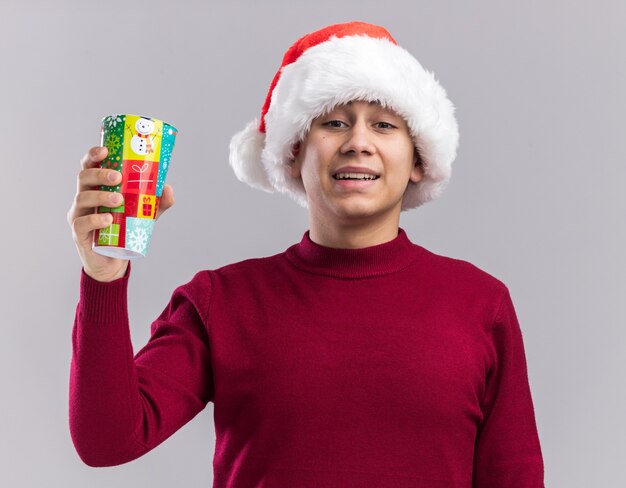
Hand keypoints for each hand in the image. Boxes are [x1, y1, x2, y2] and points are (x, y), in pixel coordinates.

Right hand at [67, 146, 174, 281]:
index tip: (105, 150)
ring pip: (82, 198)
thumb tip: (168, 188)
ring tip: (119, 200)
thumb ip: (156, 202)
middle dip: (99, 174)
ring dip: (101, 196)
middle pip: (83, 177)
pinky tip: (109, 220)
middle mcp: (84, 197)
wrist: (113, 261)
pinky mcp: (79, 233)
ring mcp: (79, 214)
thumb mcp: (143, 215)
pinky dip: (96, 219)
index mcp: (96, 188)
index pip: (89, 166)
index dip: (93, 155)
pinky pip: (82, 222)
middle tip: (117, 178)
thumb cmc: (124, 231)